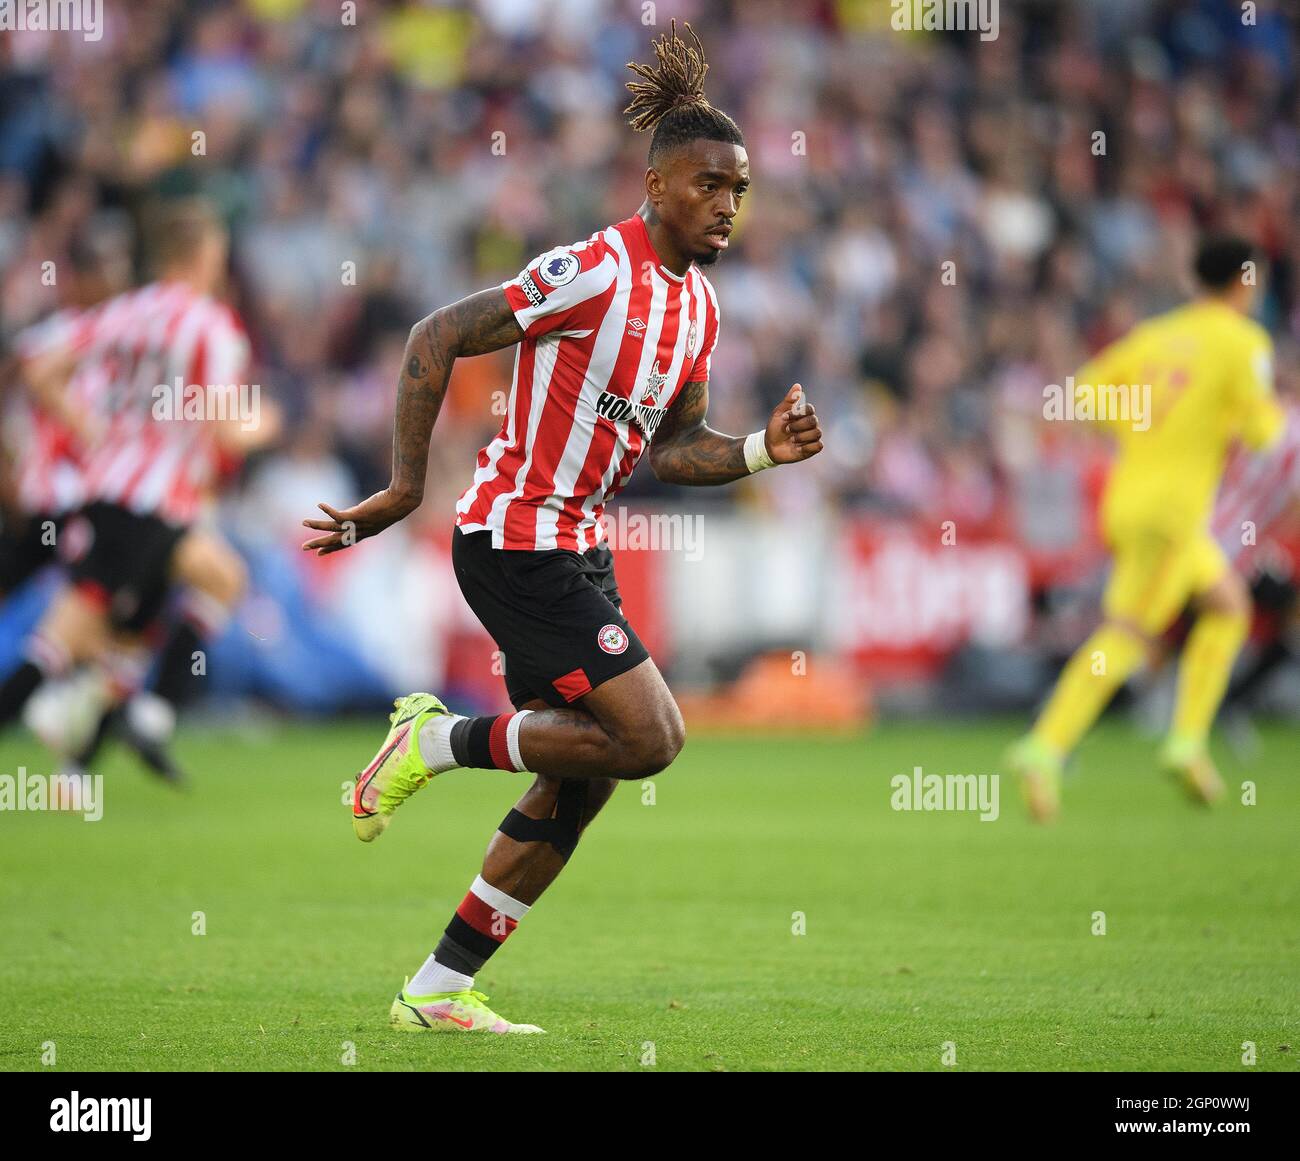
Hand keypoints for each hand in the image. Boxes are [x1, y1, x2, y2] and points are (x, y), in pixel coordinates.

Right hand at [300, 489, 418, 555]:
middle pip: (335, 540)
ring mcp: (358, 524)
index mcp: (364, 533)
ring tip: (304, 522)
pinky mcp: (357, 515)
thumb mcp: (376, 513)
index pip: (344, 543)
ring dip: (318, 526)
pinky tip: (319, 505)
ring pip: (333, 528)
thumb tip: (355, 512)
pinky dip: (328, 511)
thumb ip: (363, 515)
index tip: (319, 553)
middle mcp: (359, 532)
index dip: (332, 549)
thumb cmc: (392, 504)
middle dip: (320, 544)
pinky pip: (339, 515)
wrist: (401, 502)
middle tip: (304, 548)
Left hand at [764, 383, 822, 463]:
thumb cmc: (775, 428)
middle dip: (798, 426)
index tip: (784, 417)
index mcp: (803, 414)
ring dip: (802, 437)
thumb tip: (798, 385)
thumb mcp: (778, 413)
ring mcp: (812, 436)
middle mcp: (810, 424)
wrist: (770, 447)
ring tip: (791, 440)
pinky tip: (797, 448)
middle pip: (813, 421)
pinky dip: (807, 447)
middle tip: (787, 430)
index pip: (810, 409)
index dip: (797, 413)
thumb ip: (789, 400)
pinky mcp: (812, 448)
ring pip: (817, 433)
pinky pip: (818, 446)